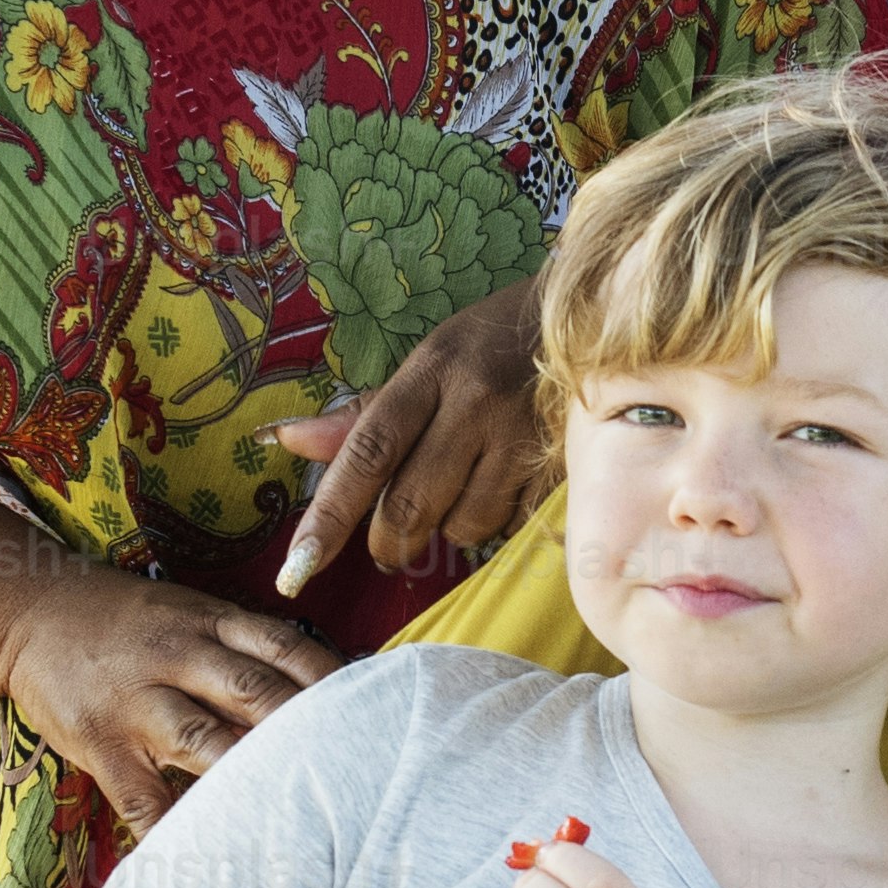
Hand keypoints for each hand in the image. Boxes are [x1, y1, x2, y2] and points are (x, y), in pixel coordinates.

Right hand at [1, 571, 334, 834]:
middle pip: (256, 693)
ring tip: (301, 821)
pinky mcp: (99, 741)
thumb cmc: (132, 623)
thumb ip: (249, 650)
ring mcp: (137, 700)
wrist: (31, 609)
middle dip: (307, 735)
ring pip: (204, 742)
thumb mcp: (193, 614)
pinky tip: (209, 860)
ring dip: (252, 781)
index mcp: (212, 622)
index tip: (378, 716)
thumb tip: (331, 694)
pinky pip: (140, 796)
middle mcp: (179, 656)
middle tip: (359, 774)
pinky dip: (172, 830)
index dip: (334, 681)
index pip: (287, 648)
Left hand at [269, 283, 552, 591]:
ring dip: (451, 528)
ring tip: (465, 490)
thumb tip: (286, 441)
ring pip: (463, 526)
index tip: (297, 567)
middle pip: (410, 506)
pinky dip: (497, 524)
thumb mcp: (428, 364)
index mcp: (432, 371)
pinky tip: (506, 488)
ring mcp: (525, 438)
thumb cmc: (492, 347)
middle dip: (388, 542)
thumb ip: (362, 415)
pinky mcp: (565, 468)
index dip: (329, 515)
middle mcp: (477, 401)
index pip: (367, 451)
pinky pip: (510, 528)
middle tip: (388, 545)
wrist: (600, 320)